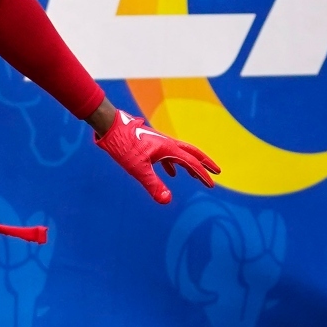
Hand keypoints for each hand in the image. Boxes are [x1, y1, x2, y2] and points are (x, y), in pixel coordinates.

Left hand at [93, 109, 218, 203]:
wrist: (109, 126)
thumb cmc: (123, 145)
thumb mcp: (138, 168)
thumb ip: (153, 184)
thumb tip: (167, 200)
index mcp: (168, 148)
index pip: (191, 163)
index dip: (202, 175)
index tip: (211, 185)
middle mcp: (167, 143)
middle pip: (192, 153)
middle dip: (205, 163)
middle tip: (218, 171)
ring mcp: (159, 143)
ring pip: (180, 154)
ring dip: (190, 165)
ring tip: (196, 176)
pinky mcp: (150, 144)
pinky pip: (168, 155)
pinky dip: (174, 165)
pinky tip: (172, 173)